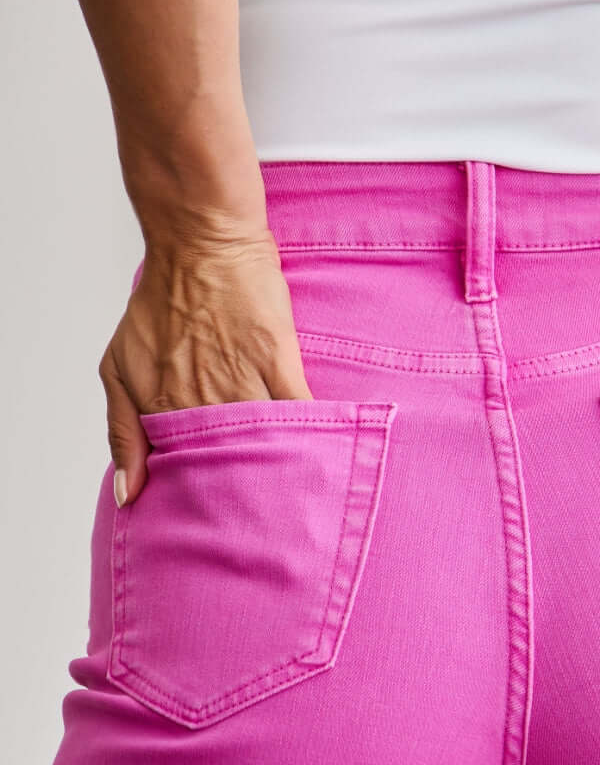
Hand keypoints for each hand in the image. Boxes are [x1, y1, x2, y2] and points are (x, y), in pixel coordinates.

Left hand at [99, 227, 312, 506]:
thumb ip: (121, 430)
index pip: (182, 471)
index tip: (209, 519)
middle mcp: (200, 398)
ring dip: (274, 471)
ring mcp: (241, 379)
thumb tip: (130, 494)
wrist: (201, 242)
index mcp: (162, 405)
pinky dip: (308, 435)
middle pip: (225, 466)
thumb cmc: (161, 302)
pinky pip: (298, 411)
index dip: (197, 497)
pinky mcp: (277, 359)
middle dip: (238, 495)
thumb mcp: (118, 365)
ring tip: (288, 501)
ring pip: (262, 445)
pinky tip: (316, 457)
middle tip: (252, 522)